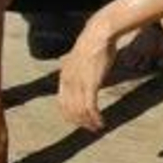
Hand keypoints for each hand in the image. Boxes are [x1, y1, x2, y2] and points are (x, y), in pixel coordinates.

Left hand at [57, 17, 120, 131]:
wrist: (99, 34)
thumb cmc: (92, 43)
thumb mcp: (77, 57)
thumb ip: (74, 66)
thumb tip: (70, 64)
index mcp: (63, 77)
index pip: (62, 103)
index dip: (69, 115)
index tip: (79, 121)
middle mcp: (68, 83)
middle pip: (70, 110)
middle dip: (79, 122)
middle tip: (90, 128)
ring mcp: (78, 84)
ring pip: (80, 111)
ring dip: (89, 122)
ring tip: (97, 127)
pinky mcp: (91, 84)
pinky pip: (90, 107)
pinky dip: (95, 117)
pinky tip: (101, 122)